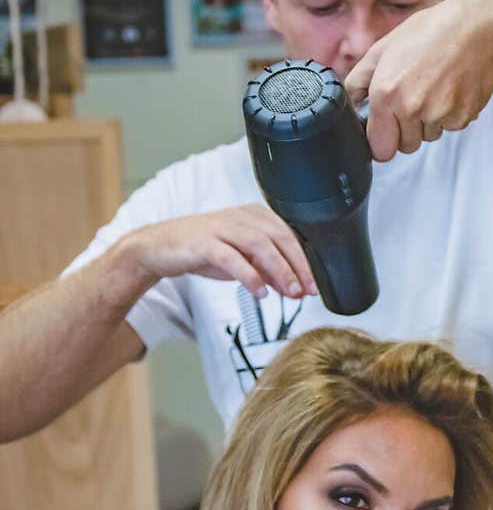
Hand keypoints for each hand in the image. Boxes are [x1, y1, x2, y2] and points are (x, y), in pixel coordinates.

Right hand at [127, 205, 317, 299]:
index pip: (288, 236)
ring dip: (280, 270)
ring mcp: (221, 227)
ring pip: (259, 244)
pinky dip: (249, 275)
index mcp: (253, 217)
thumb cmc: (202, 251)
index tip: (316, 285)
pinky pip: (231, 257)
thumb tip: (296, 287)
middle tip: (309, 290)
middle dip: (298, 266)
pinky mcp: (204, 242)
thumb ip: (268, 271)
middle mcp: (240, 217)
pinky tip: (260, 292)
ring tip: (291, 292)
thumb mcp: (241, 261)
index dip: (305, 260)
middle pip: (279, 237)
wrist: (160, 249)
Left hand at [345, 0, 492, 161]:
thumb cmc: (432, 31)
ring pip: (428, 137)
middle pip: (405, 147)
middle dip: (406, 131)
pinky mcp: (462, 117)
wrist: (479, 25)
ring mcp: (439, 115)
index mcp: (386, 92)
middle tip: (415, 99)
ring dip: (429, 121)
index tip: (387, 130)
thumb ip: (360, 79)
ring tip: (435, 87)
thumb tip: (350, 102)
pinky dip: (450, 114)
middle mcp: (411, 107)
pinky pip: (449, 127)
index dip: (383, 140)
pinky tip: (452, 88)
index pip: (380, 148)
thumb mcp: (385, 47)